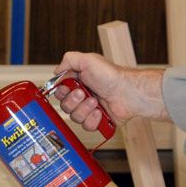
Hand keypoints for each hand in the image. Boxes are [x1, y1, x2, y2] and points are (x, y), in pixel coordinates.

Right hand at [53, 52, 169, 130]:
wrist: (128, 92)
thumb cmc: (112, 76)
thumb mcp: (88, 59)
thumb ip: (68, 60)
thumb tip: (57, 71)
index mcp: (78, 82)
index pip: (59, 92)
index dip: (62, 92)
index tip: (68, 88)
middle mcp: (82, 96)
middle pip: (64, 106)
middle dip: (73, 101)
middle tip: (84, 93)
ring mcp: (89, 109)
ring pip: (74, 117)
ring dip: (84, 109)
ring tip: (96, 101)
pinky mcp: (97, 120)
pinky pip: (86, 126)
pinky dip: (92, 119)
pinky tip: (100, 112)